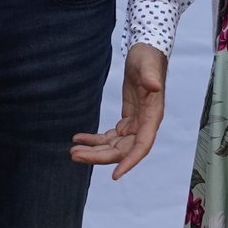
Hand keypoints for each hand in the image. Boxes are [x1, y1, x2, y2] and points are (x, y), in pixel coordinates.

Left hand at [71, 43, 167, 178]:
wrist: (145, 52)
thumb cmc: (148, 58)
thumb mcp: (148, 65)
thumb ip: (151, 76)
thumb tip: (154, 86)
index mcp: (152, 116)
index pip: (142, 146)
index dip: (129, 162)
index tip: (115, 175)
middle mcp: (145, 125)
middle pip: (123, 150)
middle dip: (99, 156)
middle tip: (75, 154)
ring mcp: (135, 124)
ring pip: (114, 147)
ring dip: (94, 151)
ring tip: (73, 150)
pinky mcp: (127, 120)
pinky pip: (110, 137)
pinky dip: (94, 140)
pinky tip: (79, 137)